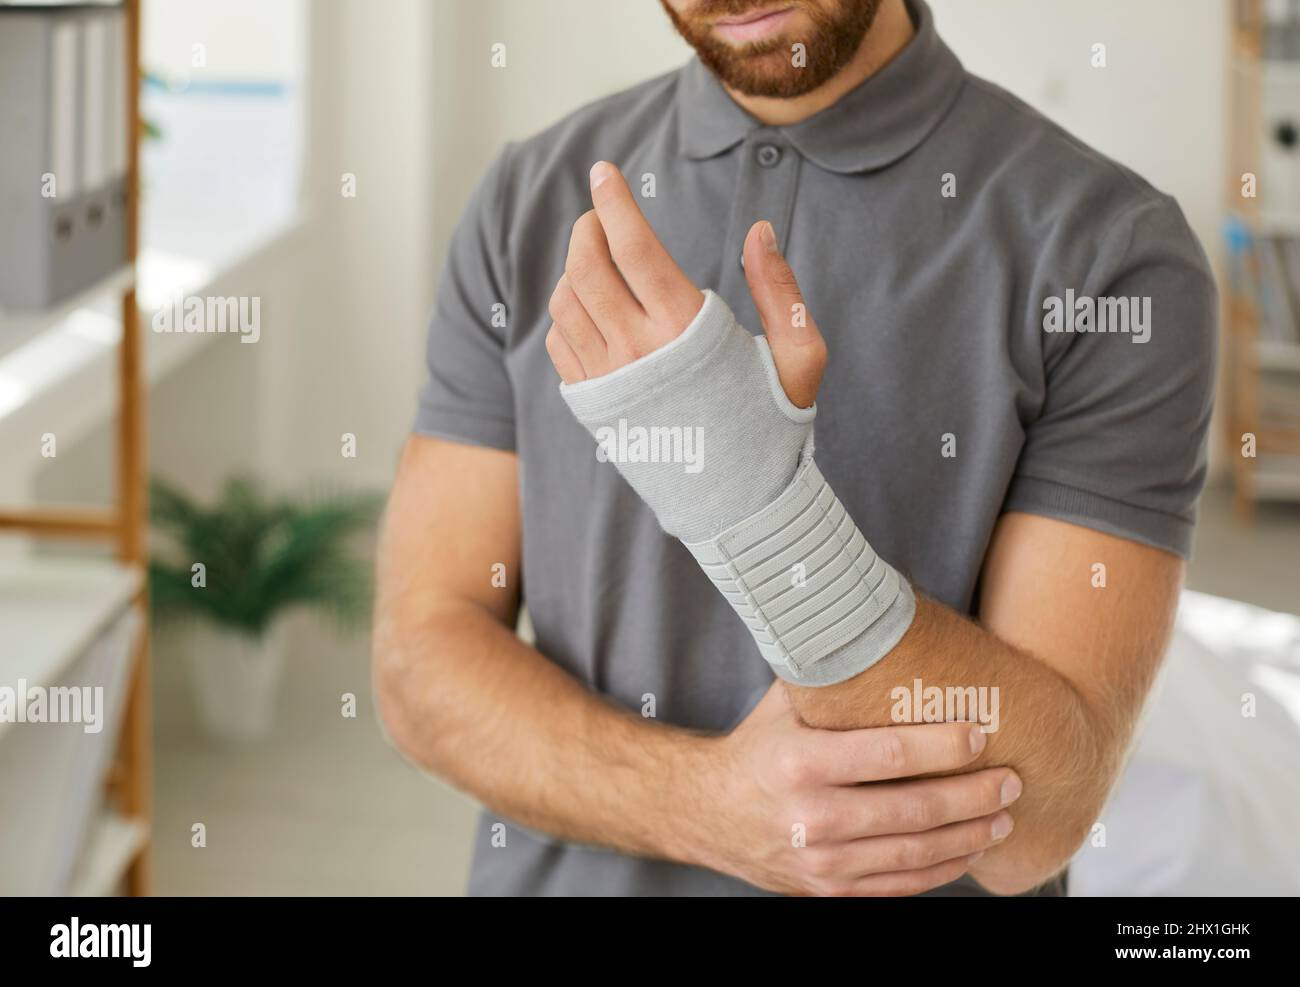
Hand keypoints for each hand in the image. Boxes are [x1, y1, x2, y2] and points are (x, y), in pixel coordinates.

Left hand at [545, 161, 827, 407]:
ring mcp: (608, 381)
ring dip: (572, 270)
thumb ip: (779, 290)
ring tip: (596, 261)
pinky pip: (558, 345)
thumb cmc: (774, 425)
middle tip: (599, 217)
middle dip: (587, 229)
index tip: (602, 171)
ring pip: (564, 304)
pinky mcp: (592, 407)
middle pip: (586, 268)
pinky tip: (588, 309)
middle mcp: (637, 353)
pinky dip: (564, 314)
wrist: (738, 503)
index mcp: (686, 332)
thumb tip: (760, 231)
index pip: (634, 249)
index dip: (614, 202)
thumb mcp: (798, 357)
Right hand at [693, 684, 1020, 895]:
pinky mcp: (828, 890)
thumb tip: (884, 621)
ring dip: (968, 836)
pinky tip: (969, 850)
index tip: (981, 734)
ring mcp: (821, 861)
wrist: (708, 811)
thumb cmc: (758, 746)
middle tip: (1012, 779)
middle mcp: (810, 817)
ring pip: (913, 854)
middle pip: (913, 810)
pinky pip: (898, 886)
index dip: (942, 746)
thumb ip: (833, 673)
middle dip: (973, 795)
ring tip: (1004, 816)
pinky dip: (940, 871)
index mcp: (800, 763)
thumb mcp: (785, 704)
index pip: (889, 755)